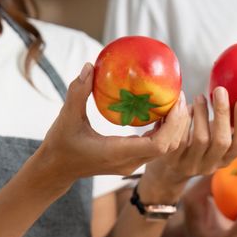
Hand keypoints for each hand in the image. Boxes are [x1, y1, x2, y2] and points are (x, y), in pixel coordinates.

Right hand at [32, 63, 189, 193]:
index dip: (174, 124)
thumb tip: (88, 67)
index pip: (158, 144)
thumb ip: (77, 92)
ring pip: (165, 149)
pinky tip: (160, 111)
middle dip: (179, 122)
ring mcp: (131, 164)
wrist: (56, 169)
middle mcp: (129, 162)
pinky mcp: (131, 161)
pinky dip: (164, 131)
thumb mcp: (66, 117)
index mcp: (118, 153)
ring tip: (174, 101)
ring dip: (174, 127)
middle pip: (169, 146)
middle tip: (179, 96)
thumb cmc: (60, 145)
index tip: (176, 101)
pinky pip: (156, 147)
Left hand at [144, 87, 236, 184]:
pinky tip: (182, 107)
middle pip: (221, 141)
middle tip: (220, 90)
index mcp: (225, 159)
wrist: (168, 170)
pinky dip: (181, 119)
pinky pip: (179, 138)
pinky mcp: (171, 160)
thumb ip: (224, 124)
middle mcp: (209, 165)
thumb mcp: (213, 139)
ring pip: (200, 139)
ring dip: (201, 113)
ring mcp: (190, 164)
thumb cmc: (196, 144)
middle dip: (222, 113)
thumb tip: (234, 91)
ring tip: (200, 97)